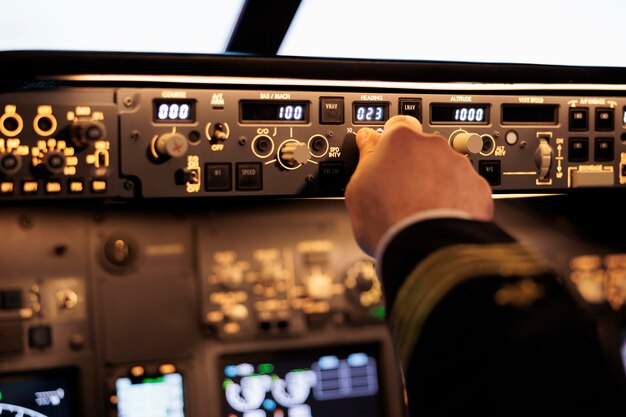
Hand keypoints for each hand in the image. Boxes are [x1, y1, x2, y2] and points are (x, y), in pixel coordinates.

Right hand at [344, 115, 493, 254]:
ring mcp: (460, 166)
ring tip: (420, 210)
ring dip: (436, 183)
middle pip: (423, 149)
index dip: (389, 141)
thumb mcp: (357, 188)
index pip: (396, 125)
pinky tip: (440, 218)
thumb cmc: (388, 220)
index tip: (385, 155)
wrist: (425, 251)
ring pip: (446, 169)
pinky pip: (465, 189)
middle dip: (414, 166)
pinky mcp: (478, 189)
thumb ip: (365, 157)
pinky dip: (456, 200)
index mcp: (401, 140)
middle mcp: (434, 146)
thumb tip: (367, 141)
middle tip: (400, 192)